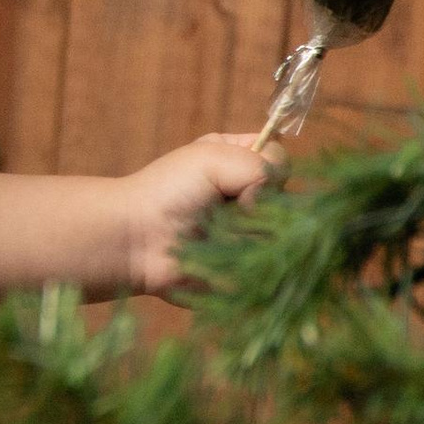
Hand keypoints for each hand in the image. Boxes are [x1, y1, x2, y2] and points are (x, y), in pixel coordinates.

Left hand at [117, 132, 270, 293]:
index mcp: (241, 162)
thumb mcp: (212, 158)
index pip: (282, 162)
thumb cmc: (167, 191)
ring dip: (246, 232)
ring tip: (212, 231)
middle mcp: (250, 196)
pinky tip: (216, 252)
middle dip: (258, 204)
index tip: (240, 176)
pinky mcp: (245, 264)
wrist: (136, 240)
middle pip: (288, 200)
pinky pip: (265, 262)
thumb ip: (259, 165)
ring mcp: (249, 232)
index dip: (269, 170)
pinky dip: (242, 256)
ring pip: (280, 233)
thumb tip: (276, 196)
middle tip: (223, 207)